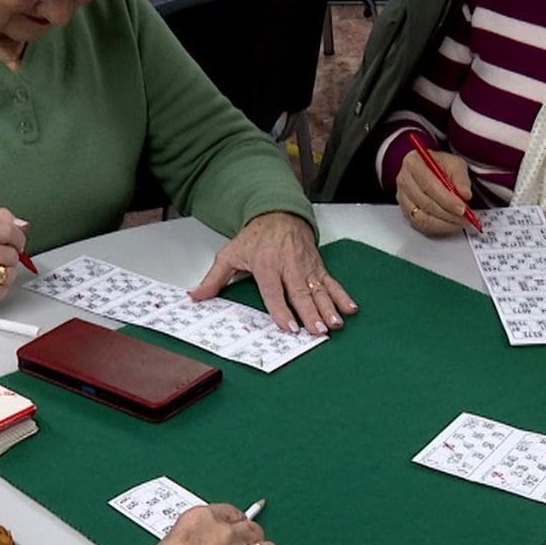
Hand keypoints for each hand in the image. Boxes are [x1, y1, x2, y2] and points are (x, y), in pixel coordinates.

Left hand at [190, 212, 357, 334]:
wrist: (278, 214)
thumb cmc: (255, 237)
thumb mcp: (230, 253)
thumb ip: (214, 278)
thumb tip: (195, 296)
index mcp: (266, 264)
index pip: (274, 291)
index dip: (282, 310)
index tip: (290, 327)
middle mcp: (288, 265)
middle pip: (300, 293)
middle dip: (310, 313)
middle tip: (318, 330)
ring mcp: (305, 266)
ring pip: (318, 290)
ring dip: (328, 308)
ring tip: (335, 324)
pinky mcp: (317, 266)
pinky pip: (331, 282)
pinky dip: (342, 295)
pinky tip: (350, 309)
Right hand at [394, 146, 473, 235]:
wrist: (431, 169)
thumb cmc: (441, 165)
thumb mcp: (455, 164)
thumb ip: (461, 179)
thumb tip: (465, 195)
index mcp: (413, 162)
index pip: (429, 185)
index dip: (447, 199)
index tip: (462, 208)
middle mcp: (404, 180)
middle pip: (425, 203)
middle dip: (448, 213)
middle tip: (464, 217)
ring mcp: (403, 197)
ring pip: (421, 217)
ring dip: (443, 223)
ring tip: (459, 222)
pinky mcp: (405, 210)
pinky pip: (419, 224)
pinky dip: (437, 227)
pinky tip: (449, 224)